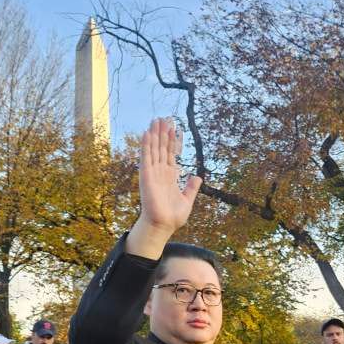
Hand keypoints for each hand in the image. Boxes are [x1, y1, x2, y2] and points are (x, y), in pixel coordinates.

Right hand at [126, 118, 201, 258]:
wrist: (163, 225)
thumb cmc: (173, 216)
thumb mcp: (187, 200)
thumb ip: (191, 188)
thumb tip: (197, 176)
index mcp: (170, 177)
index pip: (170, 155)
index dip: (172, 142)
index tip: (174, 129)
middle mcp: (160, 172)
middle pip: (162, 148)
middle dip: (163, 133)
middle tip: (165, 118)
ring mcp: (152, 173)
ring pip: (154, 149)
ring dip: (155, 134)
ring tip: (157, 120)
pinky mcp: (146, 176)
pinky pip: (146, 157)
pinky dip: (146, 145)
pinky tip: (147, 133)